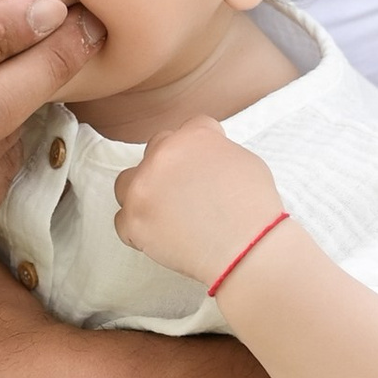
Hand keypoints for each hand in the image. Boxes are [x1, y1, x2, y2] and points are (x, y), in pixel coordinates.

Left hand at [109, 112, 283, 288]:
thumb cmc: (254, 210)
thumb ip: (216, 151)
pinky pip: (123, 221)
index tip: (203, 167)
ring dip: (143, 194)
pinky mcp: (133, 219)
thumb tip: (204, 158)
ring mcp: (143, 187)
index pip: (189, 129)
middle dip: (169, 170)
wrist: (247, 249)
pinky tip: (161, 235)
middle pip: (155, 151)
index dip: (198, 150)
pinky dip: (139, 229)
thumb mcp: (244, 161)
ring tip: (165, 214)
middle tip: (185, 194)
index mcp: (193, 136)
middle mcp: (163, 154)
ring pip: (127, 183)